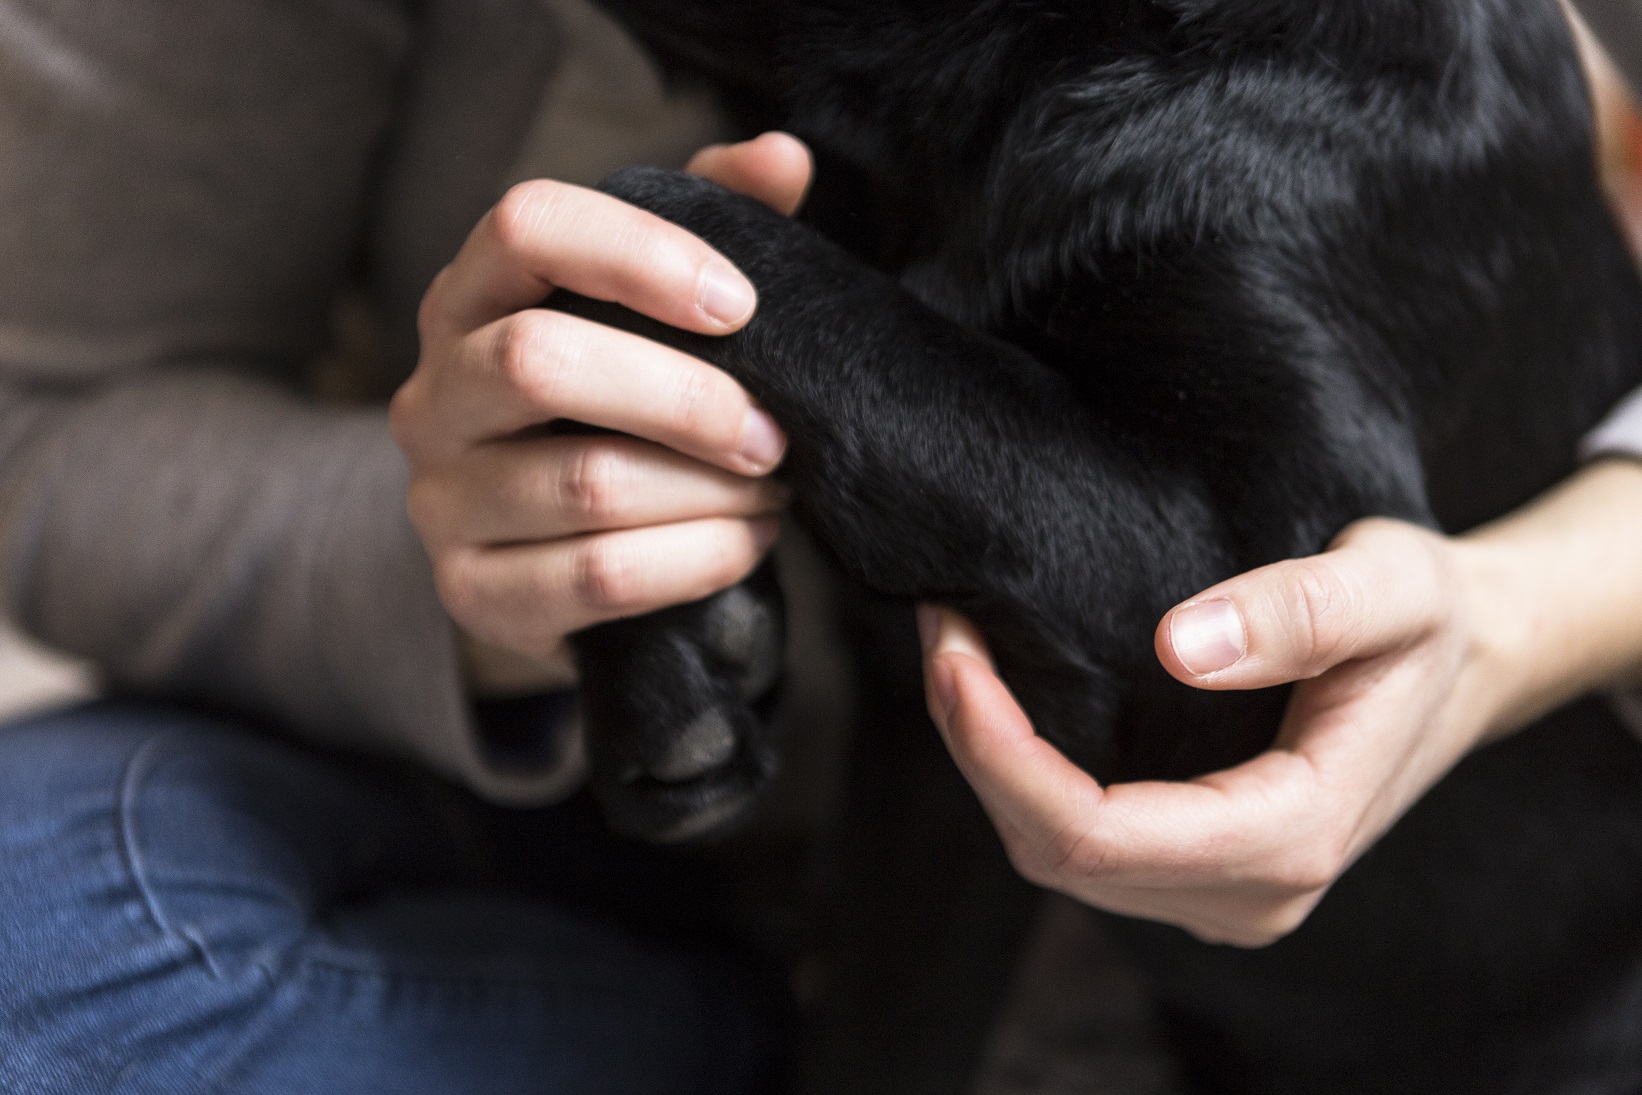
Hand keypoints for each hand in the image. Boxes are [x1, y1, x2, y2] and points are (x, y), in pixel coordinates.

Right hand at [391, 133, 813, 694]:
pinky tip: (746, 545)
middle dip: (686, 400)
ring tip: (774, 493)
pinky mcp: (472, 591)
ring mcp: (440, 497)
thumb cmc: (618, 411)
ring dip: (708, 491)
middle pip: (541, 361)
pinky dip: (695, 560)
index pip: (527, 226)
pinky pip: (597, 577)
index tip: (742, 304)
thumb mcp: (662, 310)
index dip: (640, 255)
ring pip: (585, 484)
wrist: (556, 562)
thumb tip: (782, 156)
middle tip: (774, 432)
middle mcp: (435, 390)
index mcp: (475, 295)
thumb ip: (717, 221)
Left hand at [918, 460, 1641, 946]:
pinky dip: (1021, 774)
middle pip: (1057, 853)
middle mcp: (1249, 893)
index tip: (953, 651)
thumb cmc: (1431, 618)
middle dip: (974, 747)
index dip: (1000, 751)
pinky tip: (999, 697)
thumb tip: (1182, 646)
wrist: (1467, 662)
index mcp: (1292, 835)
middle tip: (939, 629)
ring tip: (954, 647)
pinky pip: (1080, 844)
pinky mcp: (1197, 870)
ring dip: (987, 760)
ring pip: (1055, 856)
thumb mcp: (1393, 581)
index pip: (1099, 832)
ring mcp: (1221, 893)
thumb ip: (1299, 613)